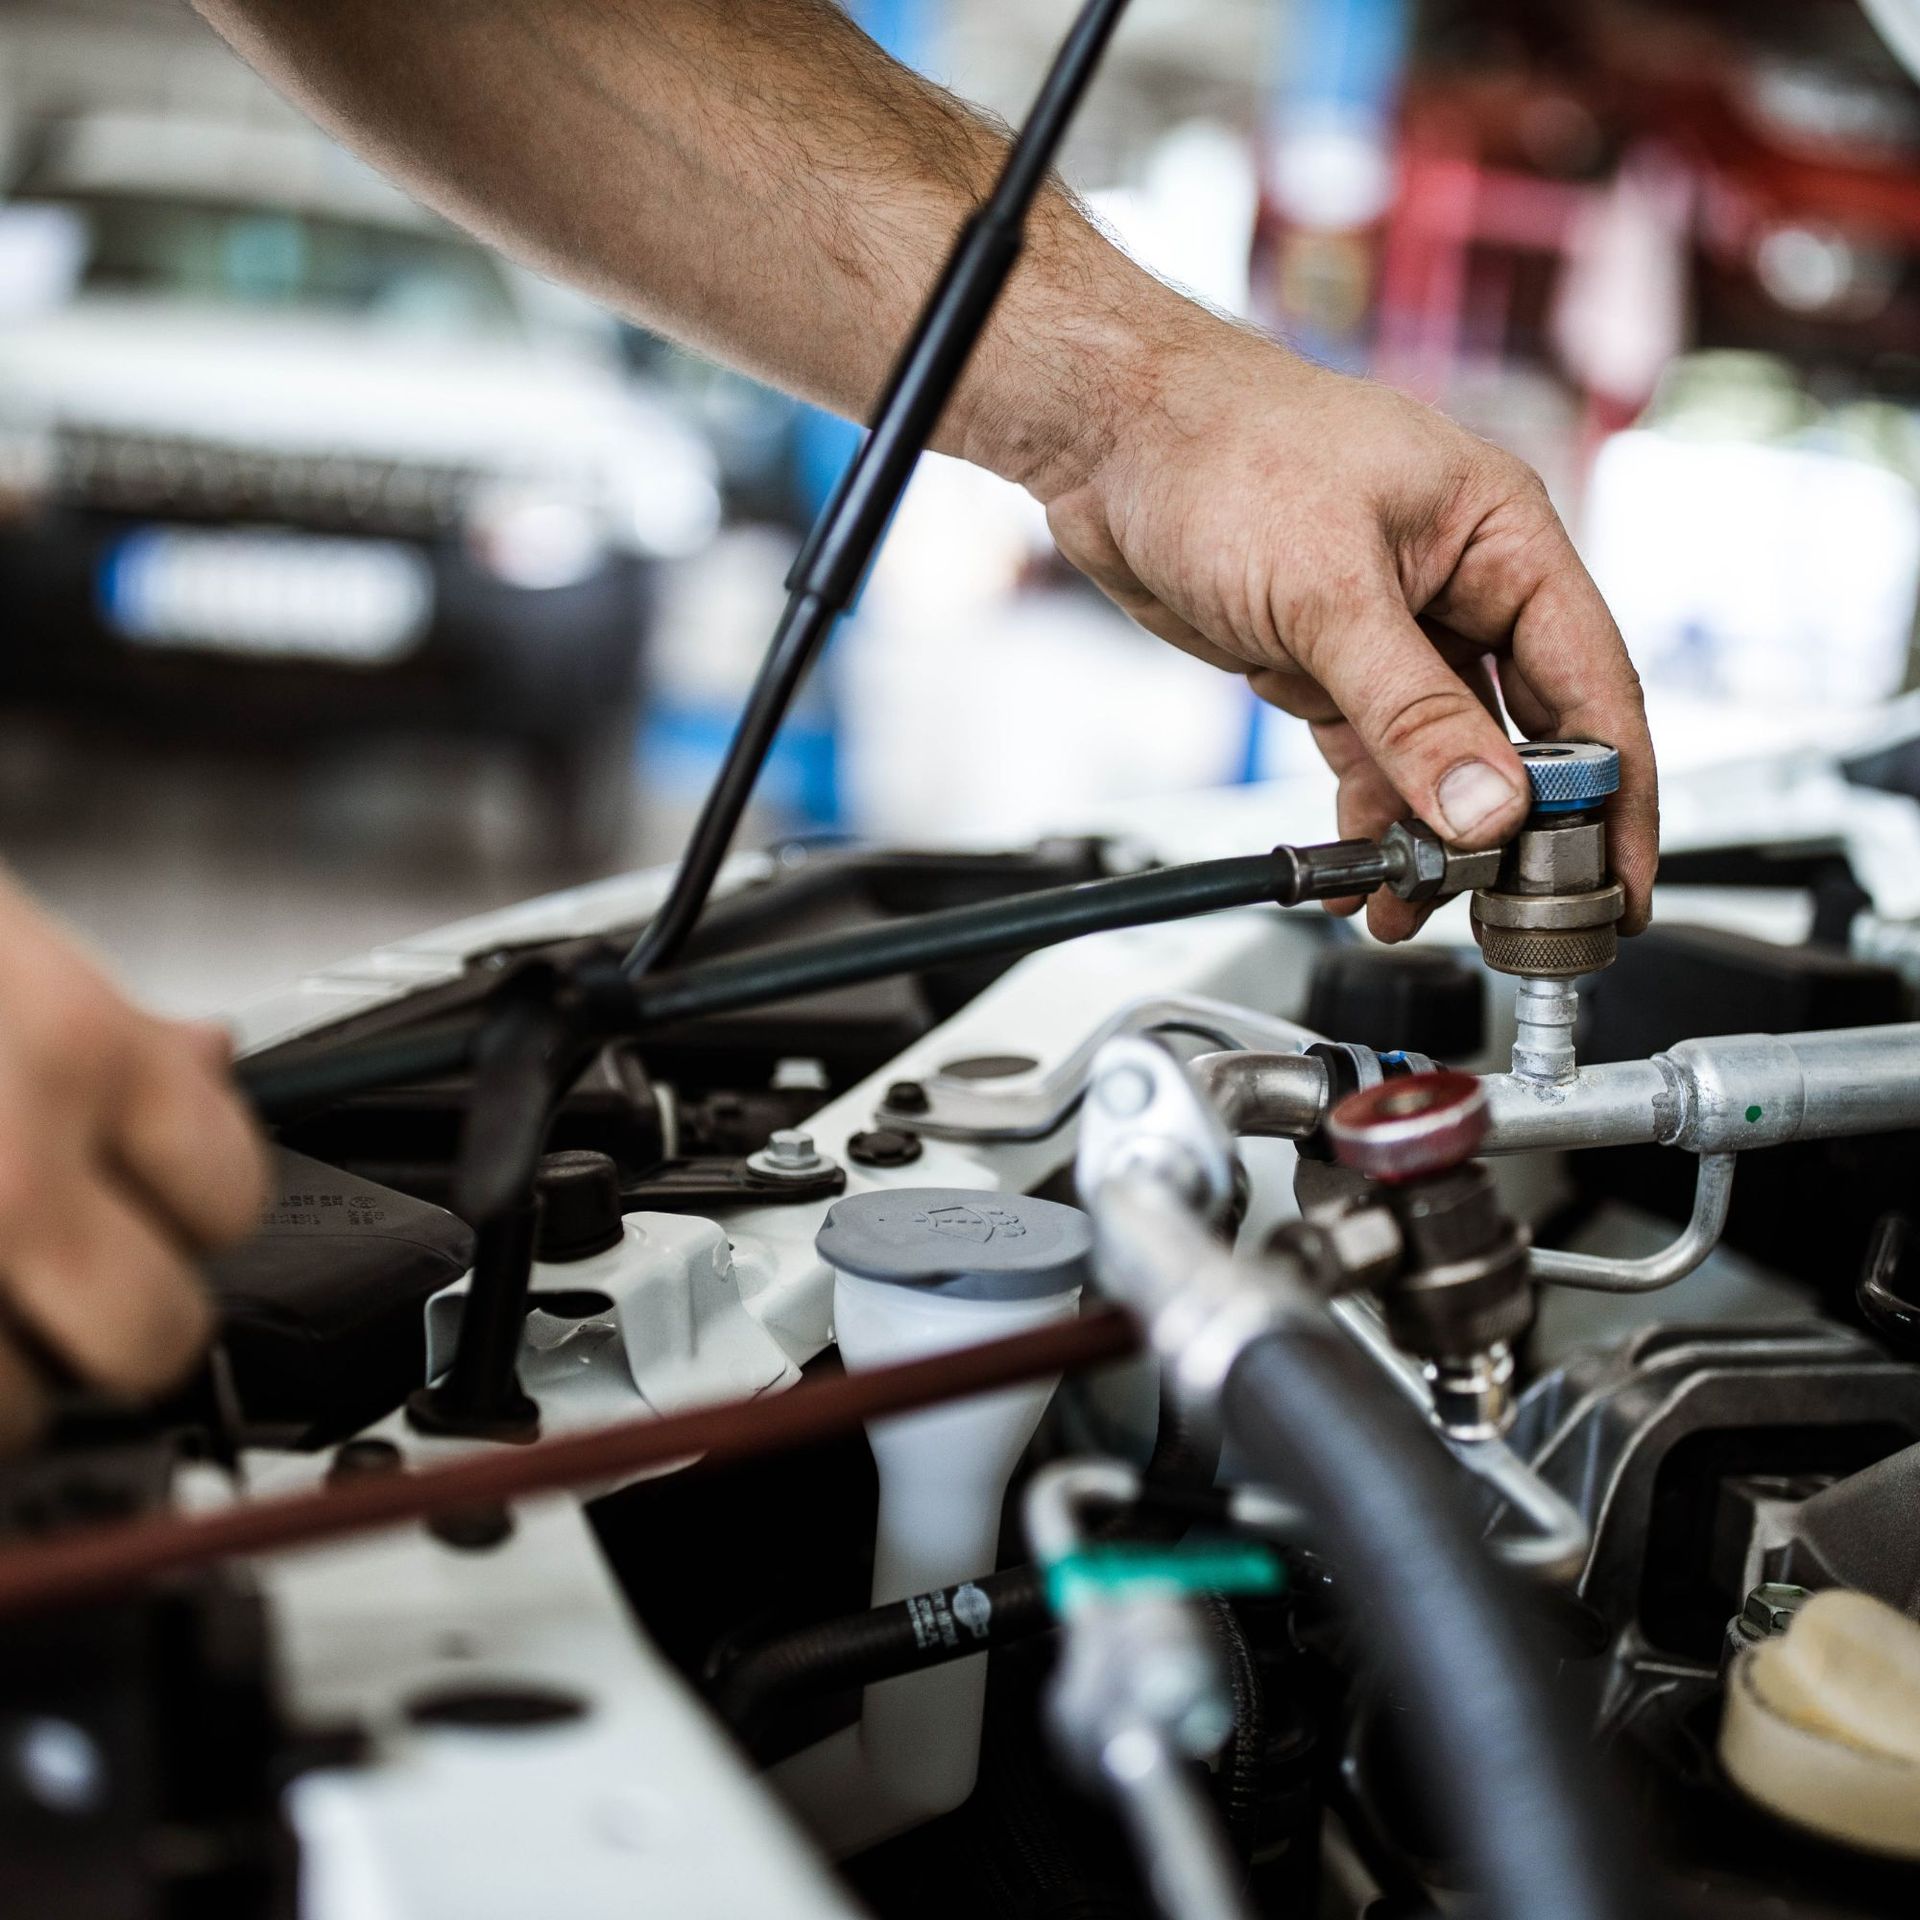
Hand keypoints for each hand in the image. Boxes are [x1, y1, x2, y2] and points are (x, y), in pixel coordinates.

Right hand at [0, 874, 267, 1443]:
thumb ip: (103, 1028)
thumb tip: (205, 1062)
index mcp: (73, 1053)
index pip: (234, 1194)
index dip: (198, 1200)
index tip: (167, 1201)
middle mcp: (7, 1180)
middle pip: (154, 1337)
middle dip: (126, 1322)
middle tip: (77, 1291)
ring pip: (19, 1415)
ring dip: (5, 1376)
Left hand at [1040, 309, 1655, 941]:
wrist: (1110, 441)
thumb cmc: (1223, 452)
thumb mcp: (1329, 592)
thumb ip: (1411, 711)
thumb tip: (1486, 809)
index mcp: (1503, 538)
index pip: (1591, 686)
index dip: (1615, 794)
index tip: (1621, 884)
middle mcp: (1463, 584)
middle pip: (1524, 734)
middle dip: (1516, 834)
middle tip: (1513, 920)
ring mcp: (1396, 628)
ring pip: (1442, 759)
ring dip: (1430, 839)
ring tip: (1410, 909)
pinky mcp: (1330, 662)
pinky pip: (1373, 757)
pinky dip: (1369, 815)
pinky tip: (1359, 869)